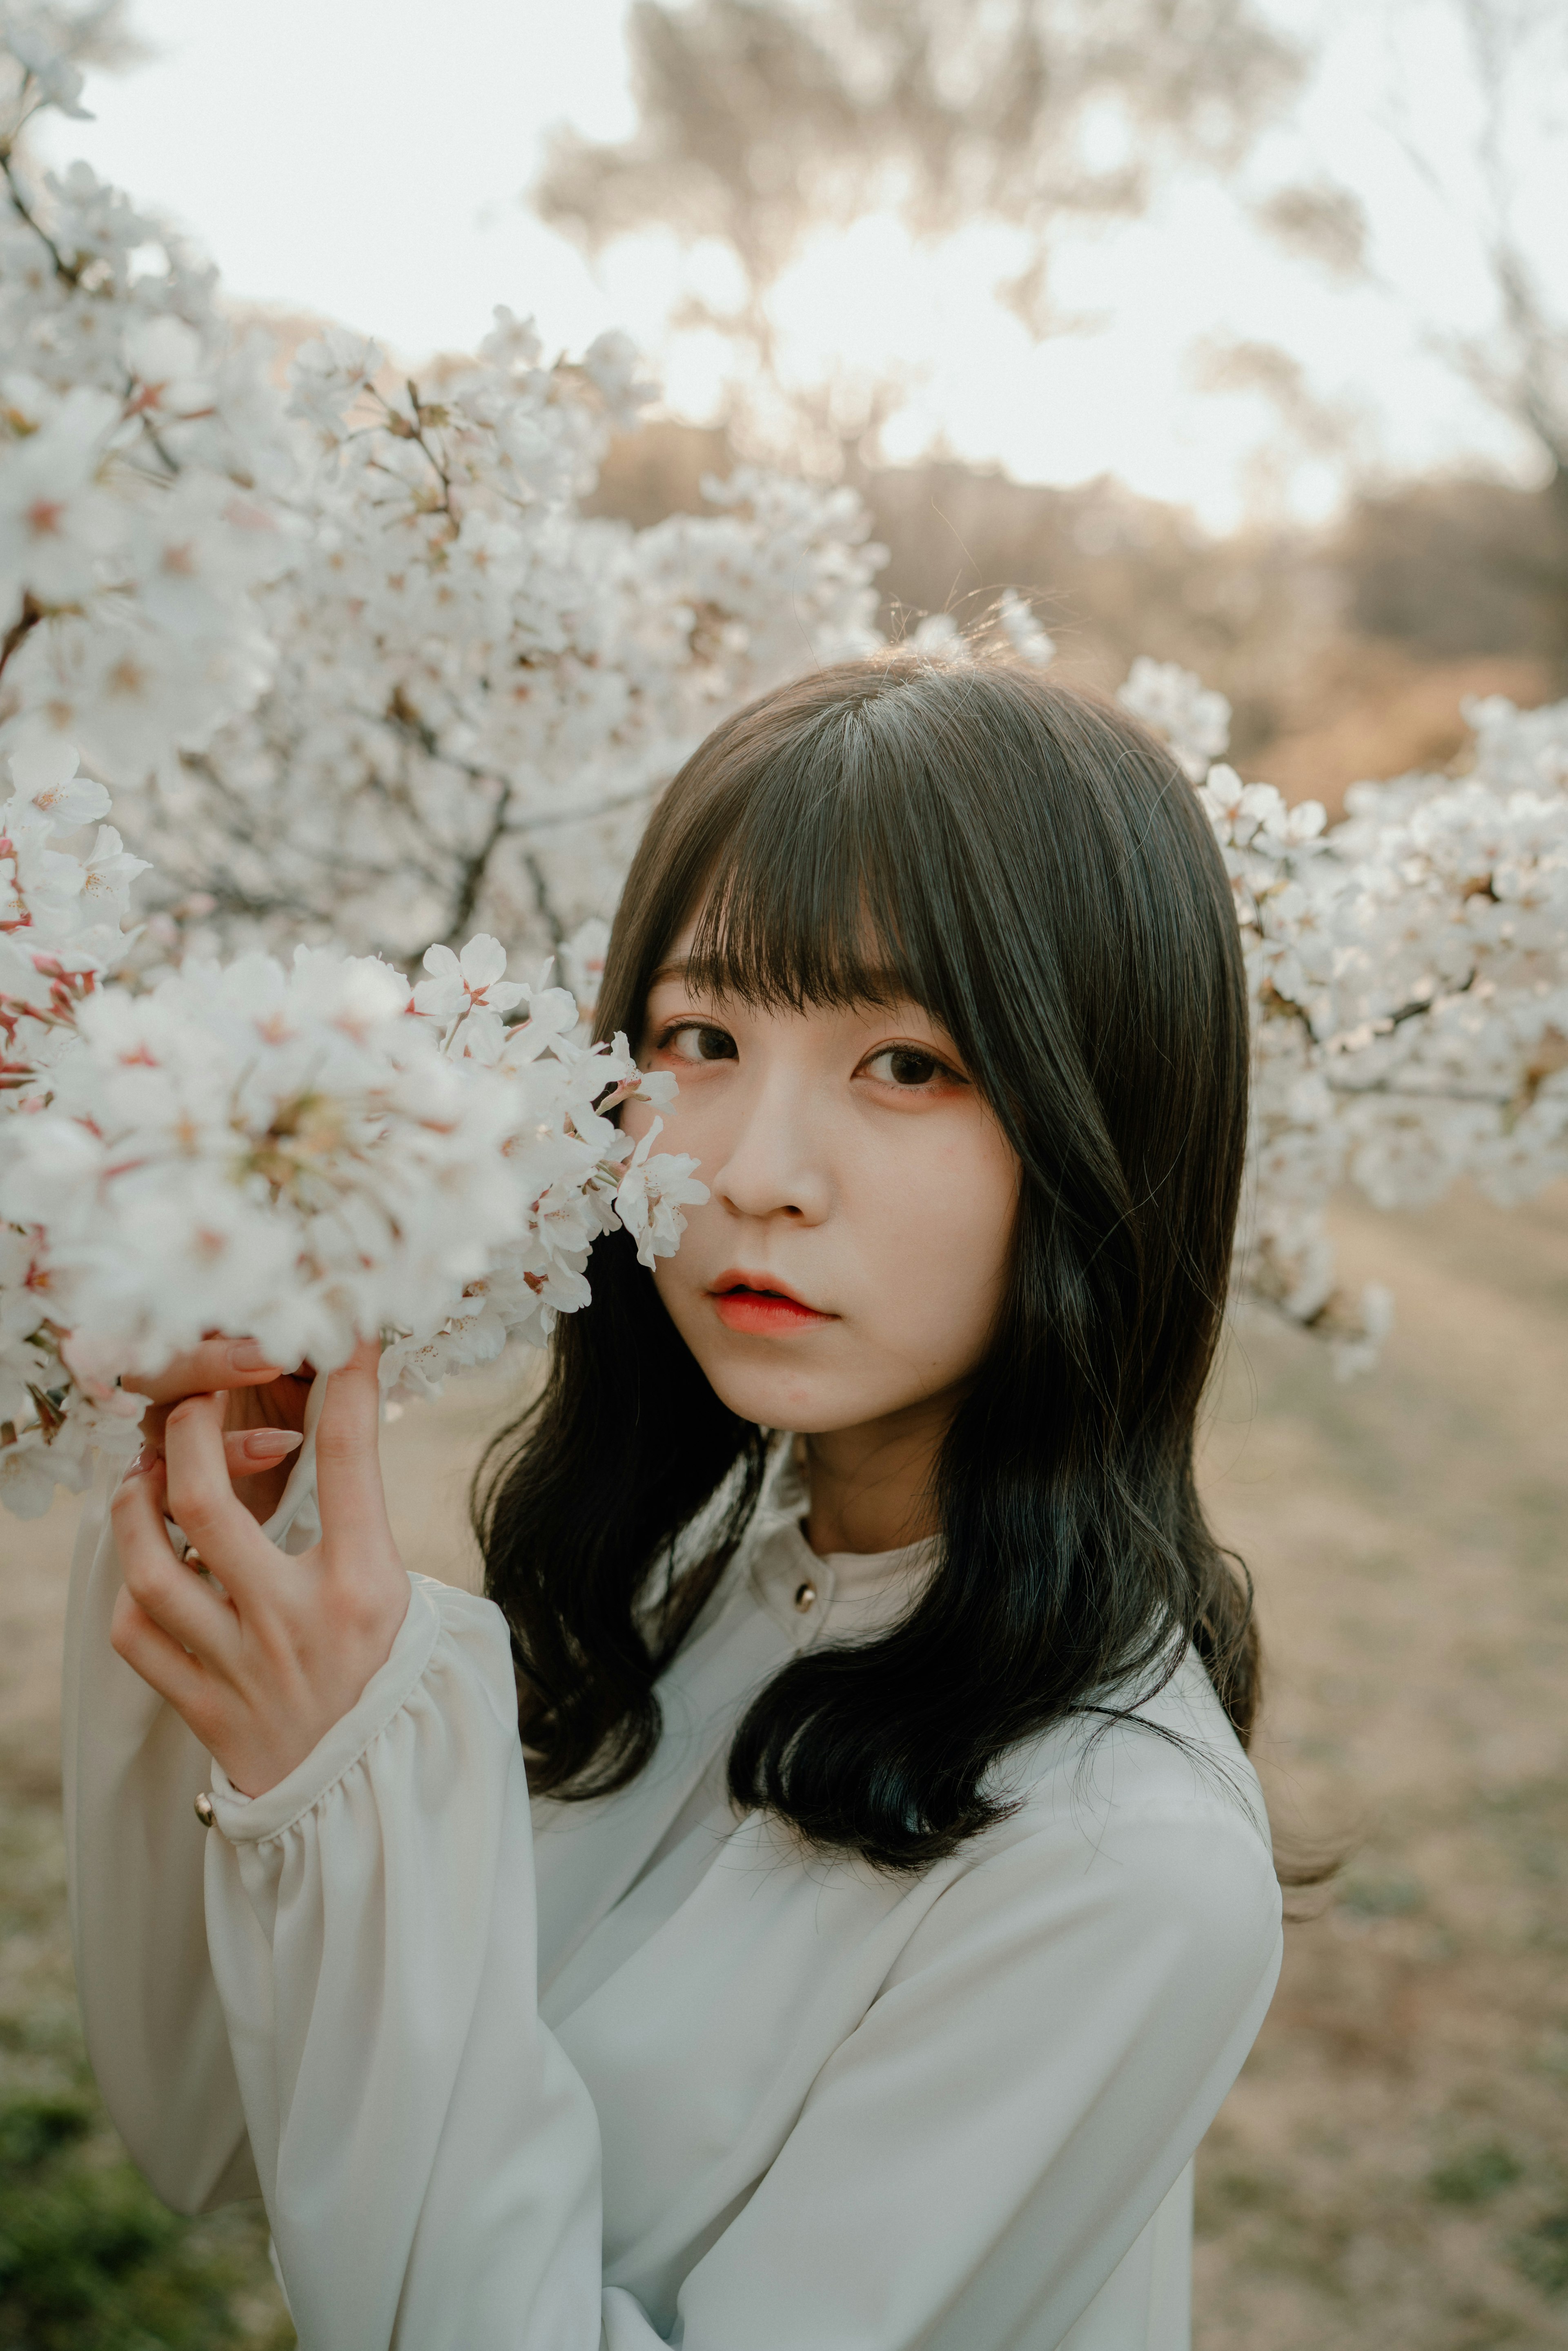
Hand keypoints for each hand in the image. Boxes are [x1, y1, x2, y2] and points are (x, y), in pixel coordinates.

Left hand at [109, 1342, 409, 1797]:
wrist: (380, 1810)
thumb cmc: (402, 1691)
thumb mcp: (416, 1607)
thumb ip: (373, 1533)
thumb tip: (351, 1440)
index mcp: (367, 1588)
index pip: (348, 1457)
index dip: (346, 1381)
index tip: (345, 1335)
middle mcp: (297, 1620)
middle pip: (206, 1502)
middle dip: (191, 1434)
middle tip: (195, 1406)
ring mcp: (243, 1667)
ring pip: (151, 1568)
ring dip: (136, 1511)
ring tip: (146, 1478)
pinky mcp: (205, 1710)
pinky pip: (139, 1639)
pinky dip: (133, 1595)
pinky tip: (147, 1569)